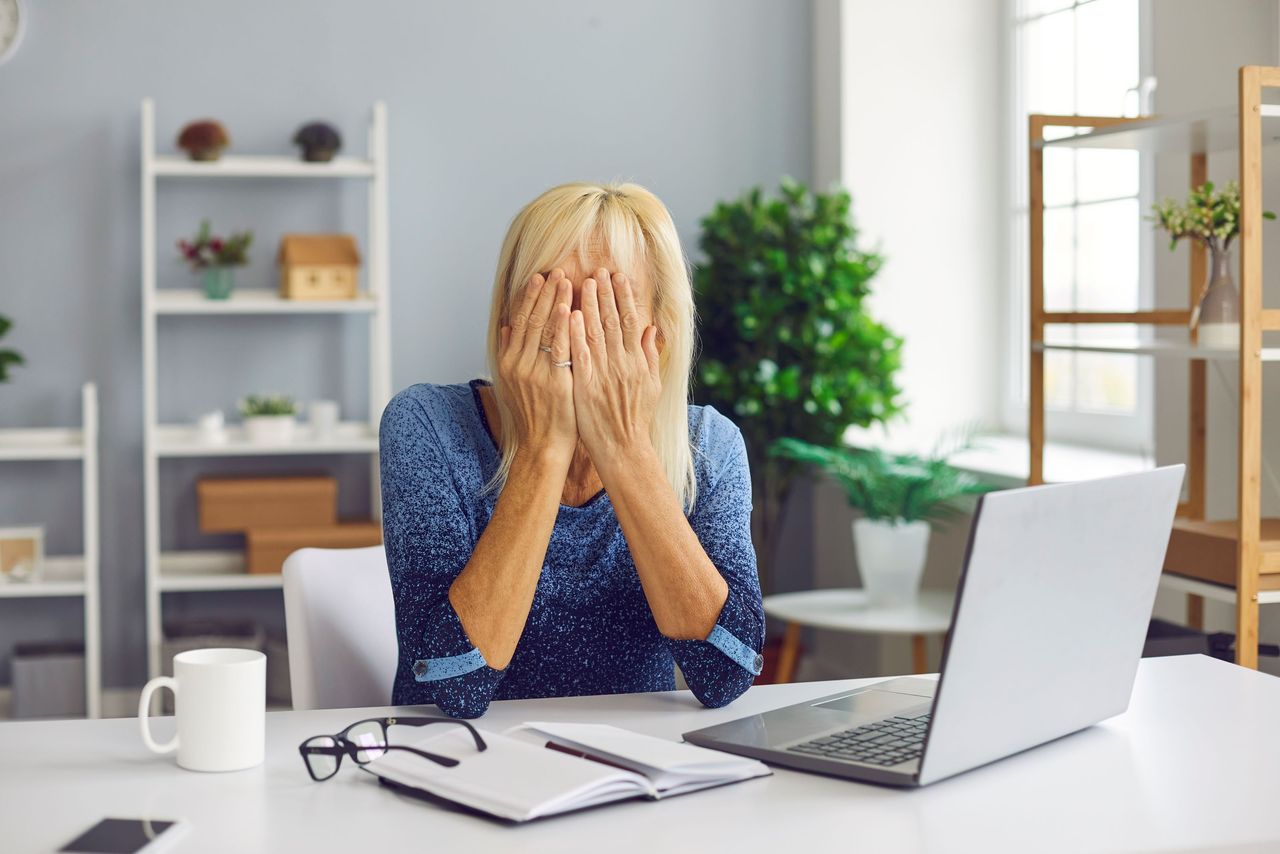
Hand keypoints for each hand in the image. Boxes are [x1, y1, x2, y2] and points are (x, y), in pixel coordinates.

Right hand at [498, 269, 574, 458]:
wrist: (542, 445)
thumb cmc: (533, 415)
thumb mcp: (513, 383)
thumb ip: (509, 353)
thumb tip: (506, 328)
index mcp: (509, 362)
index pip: (518, 321)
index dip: (528, 297)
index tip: (537, 277)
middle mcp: (519, 364)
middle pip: (531, 319)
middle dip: (543, 293)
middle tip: (554, 270)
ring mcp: (536, 372)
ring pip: (545, 329)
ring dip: (555, 302)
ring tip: (565, 280)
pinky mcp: (555, 382)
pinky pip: (560, 348)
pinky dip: (564, 327)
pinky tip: (570, 309)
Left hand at [568, 267, 660, 465]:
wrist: (624, 448)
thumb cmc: (636, 419)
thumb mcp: (652, 385)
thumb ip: (651, 355)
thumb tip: (653, 329)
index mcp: (638, 361)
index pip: (632, 321)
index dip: (625, 296)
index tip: (619, 276)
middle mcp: (622, 364)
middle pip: (614, 321)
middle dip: (606, 293)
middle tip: (600, 270)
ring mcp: (603, 374)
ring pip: (597, 332)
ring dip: (591, 305)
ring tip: (585, 282)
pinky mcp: (585, 386)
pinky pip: (579, 356)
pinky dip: (576, 334)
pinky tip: (571, 315)